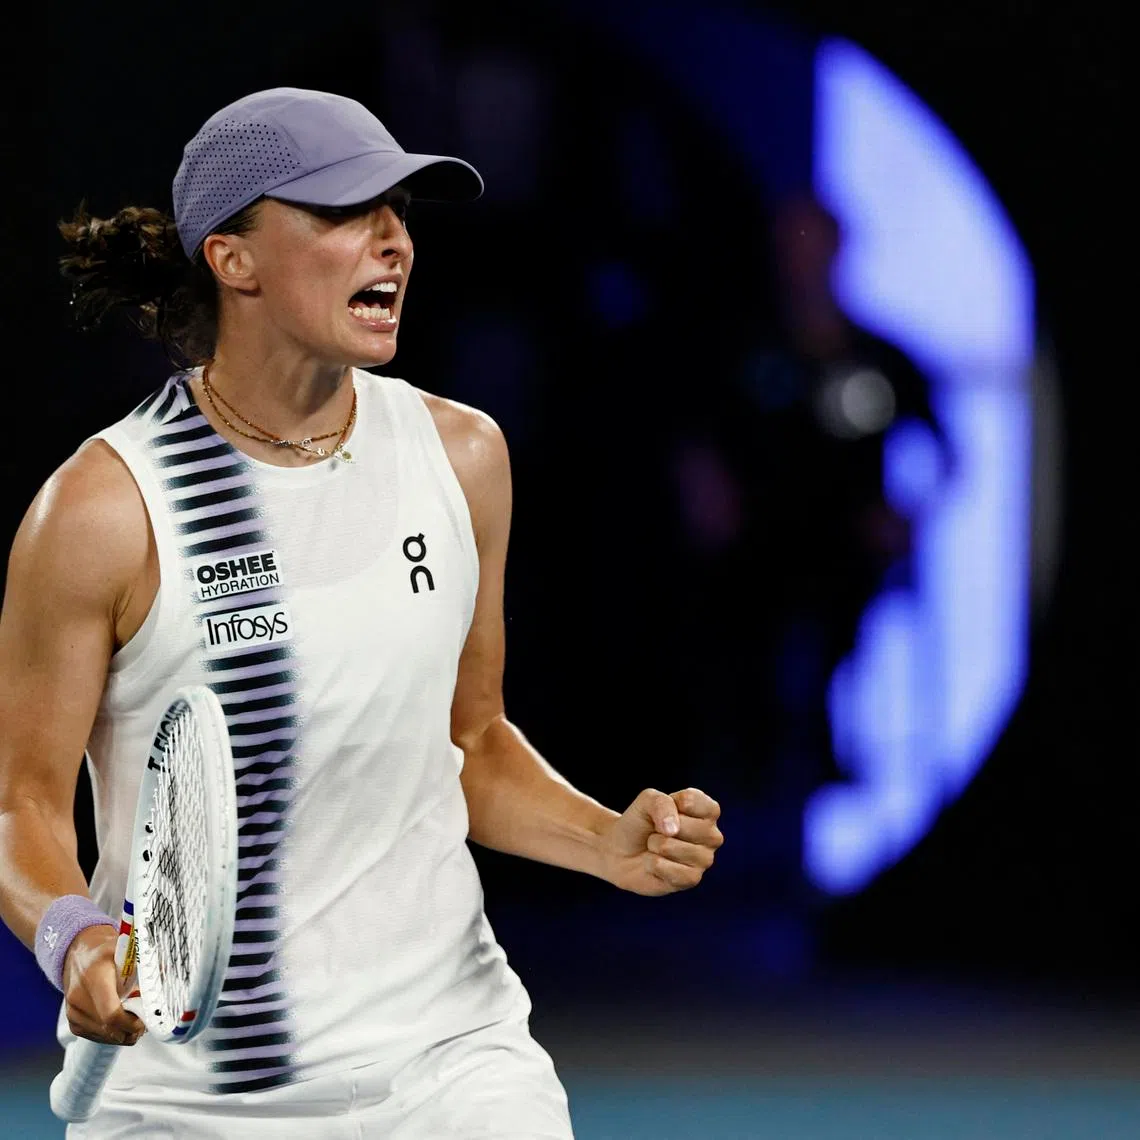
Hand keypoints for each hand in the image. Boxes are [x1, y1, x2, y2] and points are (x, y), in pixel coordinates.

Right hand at [62, 925, 144, 1046]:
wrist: (79, 954)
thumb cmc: (107, 952)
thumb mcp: (128, 949)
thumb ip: (148, 962)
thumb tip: (167, 972)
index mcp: (94, 977)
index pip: (111, 1014)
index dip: (131, 1023)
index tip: (145, 1019)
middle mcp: (79, 997)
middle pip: (110, 1029)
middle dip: (131, 1029)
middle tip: (145, 1019)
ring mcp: (74, 1012)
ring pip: (105, 1036)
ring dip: (123, 1032)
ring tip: (134, 1016)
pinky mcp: (73, 1022)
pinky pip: (97, 1036)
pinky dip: (113, 1032)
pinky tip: (120, 1018)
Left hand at [599, 787, 722, 896]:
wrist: (622, 850)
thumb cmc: (640, 822)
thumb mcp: (647, 800)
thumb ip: (661, 803)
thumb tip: (672, 830)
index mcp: (708, 812)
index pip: (697, 802)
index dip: (675, 803)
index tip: (664, 808)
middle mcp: (712, 836)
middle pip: (684, 826)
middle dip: (660, 827)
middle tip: (658, 831)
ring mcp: (705, 859)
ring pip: (671, 847)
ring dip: (654, 845)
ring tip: (655, 847)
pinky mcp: (692, 879)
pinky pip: (666, 868)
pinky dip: (652, 864)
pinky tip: (655, 863)